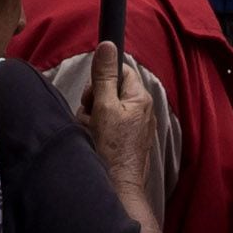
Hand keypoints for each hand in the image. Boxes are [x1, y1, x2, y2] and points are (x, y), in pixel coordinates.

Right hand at [73, 45, 166, 204]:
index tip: (94, 92)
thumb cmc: (113, 149)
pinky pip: (106, 125)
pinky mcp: (126, 140)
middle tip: (91, 115)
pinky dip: (96, 130)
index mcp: (140, 97)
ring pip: (104, 108)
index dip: (103, 78)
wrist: (118, 187)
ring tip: (92, 132)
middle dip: (94, 100)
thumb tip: (107, 45)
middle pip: (109, 89)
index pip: (120, 70)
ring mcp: (134, 126)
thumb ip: (104, 76)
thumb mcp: (104, 106)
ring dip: (91, 117)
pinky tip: (95, 141)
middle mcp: (141, 109)